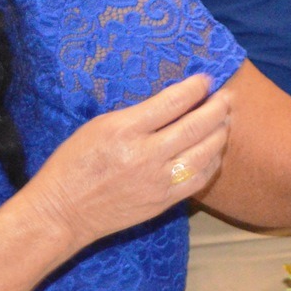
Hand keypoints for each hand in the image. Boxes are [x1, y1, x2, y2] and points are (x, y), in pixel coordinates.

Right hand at [23, 75, 229, 253]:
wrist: (63, 211)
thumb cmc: (75, 162)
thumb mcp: (100, 125)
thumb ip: (138, 115)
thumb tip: (174, 102)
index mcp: (125, 130)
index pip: (172, 103)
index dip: (195, 88)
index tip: (205, 79)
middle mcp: (145, 155)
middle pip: (194, 128)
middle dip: (216, 109)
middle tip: (226, 97)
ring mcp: (156, 182)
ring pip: (203, 155)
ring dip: (219, 135)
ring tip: (226, 121)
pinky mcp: (162, 202)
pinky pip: (197, 181)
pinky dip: (212, 163)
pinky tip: (215, 152)